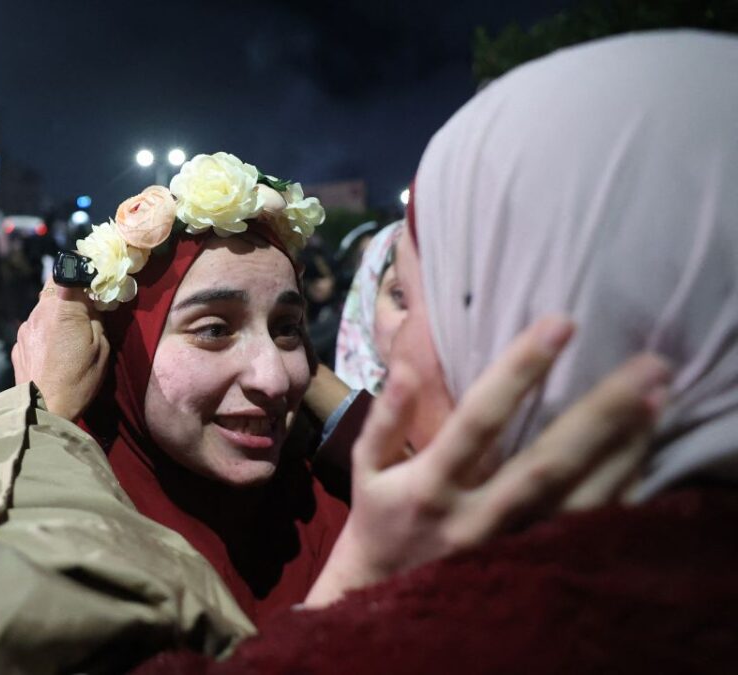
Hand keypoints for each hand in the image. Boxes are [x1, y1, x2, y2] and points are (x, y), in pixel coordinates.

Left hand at [12, 279, 109, 419]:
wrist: (43, 411)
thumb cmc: (78, 381)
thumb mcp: (102, 348)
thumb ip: (96, 318)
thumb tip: (91, 301)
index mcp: (63, 309)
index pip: (66, 271)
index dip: (78, 270)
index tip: (90, 278)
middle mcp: (39, 312)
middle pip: (53, 289)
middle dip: (69, 294)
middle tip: (85, 311)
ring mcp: (25, 328)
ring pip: (43, 309)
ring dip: (56, 315)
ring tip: (69, 338)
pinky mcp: (18, 344)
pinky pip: (34, 329)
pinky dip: (45, 333)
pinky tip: (54, 352)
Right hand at [303, 316, 670, 606]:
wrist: (385, 594)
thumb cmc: (380, 518)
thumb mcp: (366, 468)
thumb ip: (384, 419)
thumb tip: (405, 368)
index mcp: (430, 484)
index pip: (479, 420)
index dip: (519, 372)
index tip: (560, 324)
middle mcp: (475, 516)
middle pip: (546, 463)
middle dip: (600, 413)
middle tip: (648, 367)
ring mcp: (508, 546)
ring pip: (577, 501)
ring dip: (623, 451)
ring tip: (659, 401)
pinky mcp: (530, 564)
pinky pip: (586, 530)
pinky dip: (621, 491)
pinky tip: (646, 452)